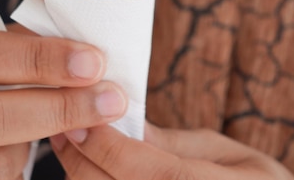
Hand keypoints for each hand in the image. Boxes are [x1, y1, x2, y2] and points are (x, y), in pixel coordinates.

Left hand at [50, 122, 293, 179]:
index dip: (108, 146)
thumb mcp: (229, 155)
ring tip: (70, 146)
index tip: (80, 119)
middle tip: (64, 128)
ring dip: (80, 177)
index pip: (149, 171)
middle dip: (81, 161)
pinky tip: (91, 170)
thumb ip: (176, 146)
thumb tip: (127, 128)